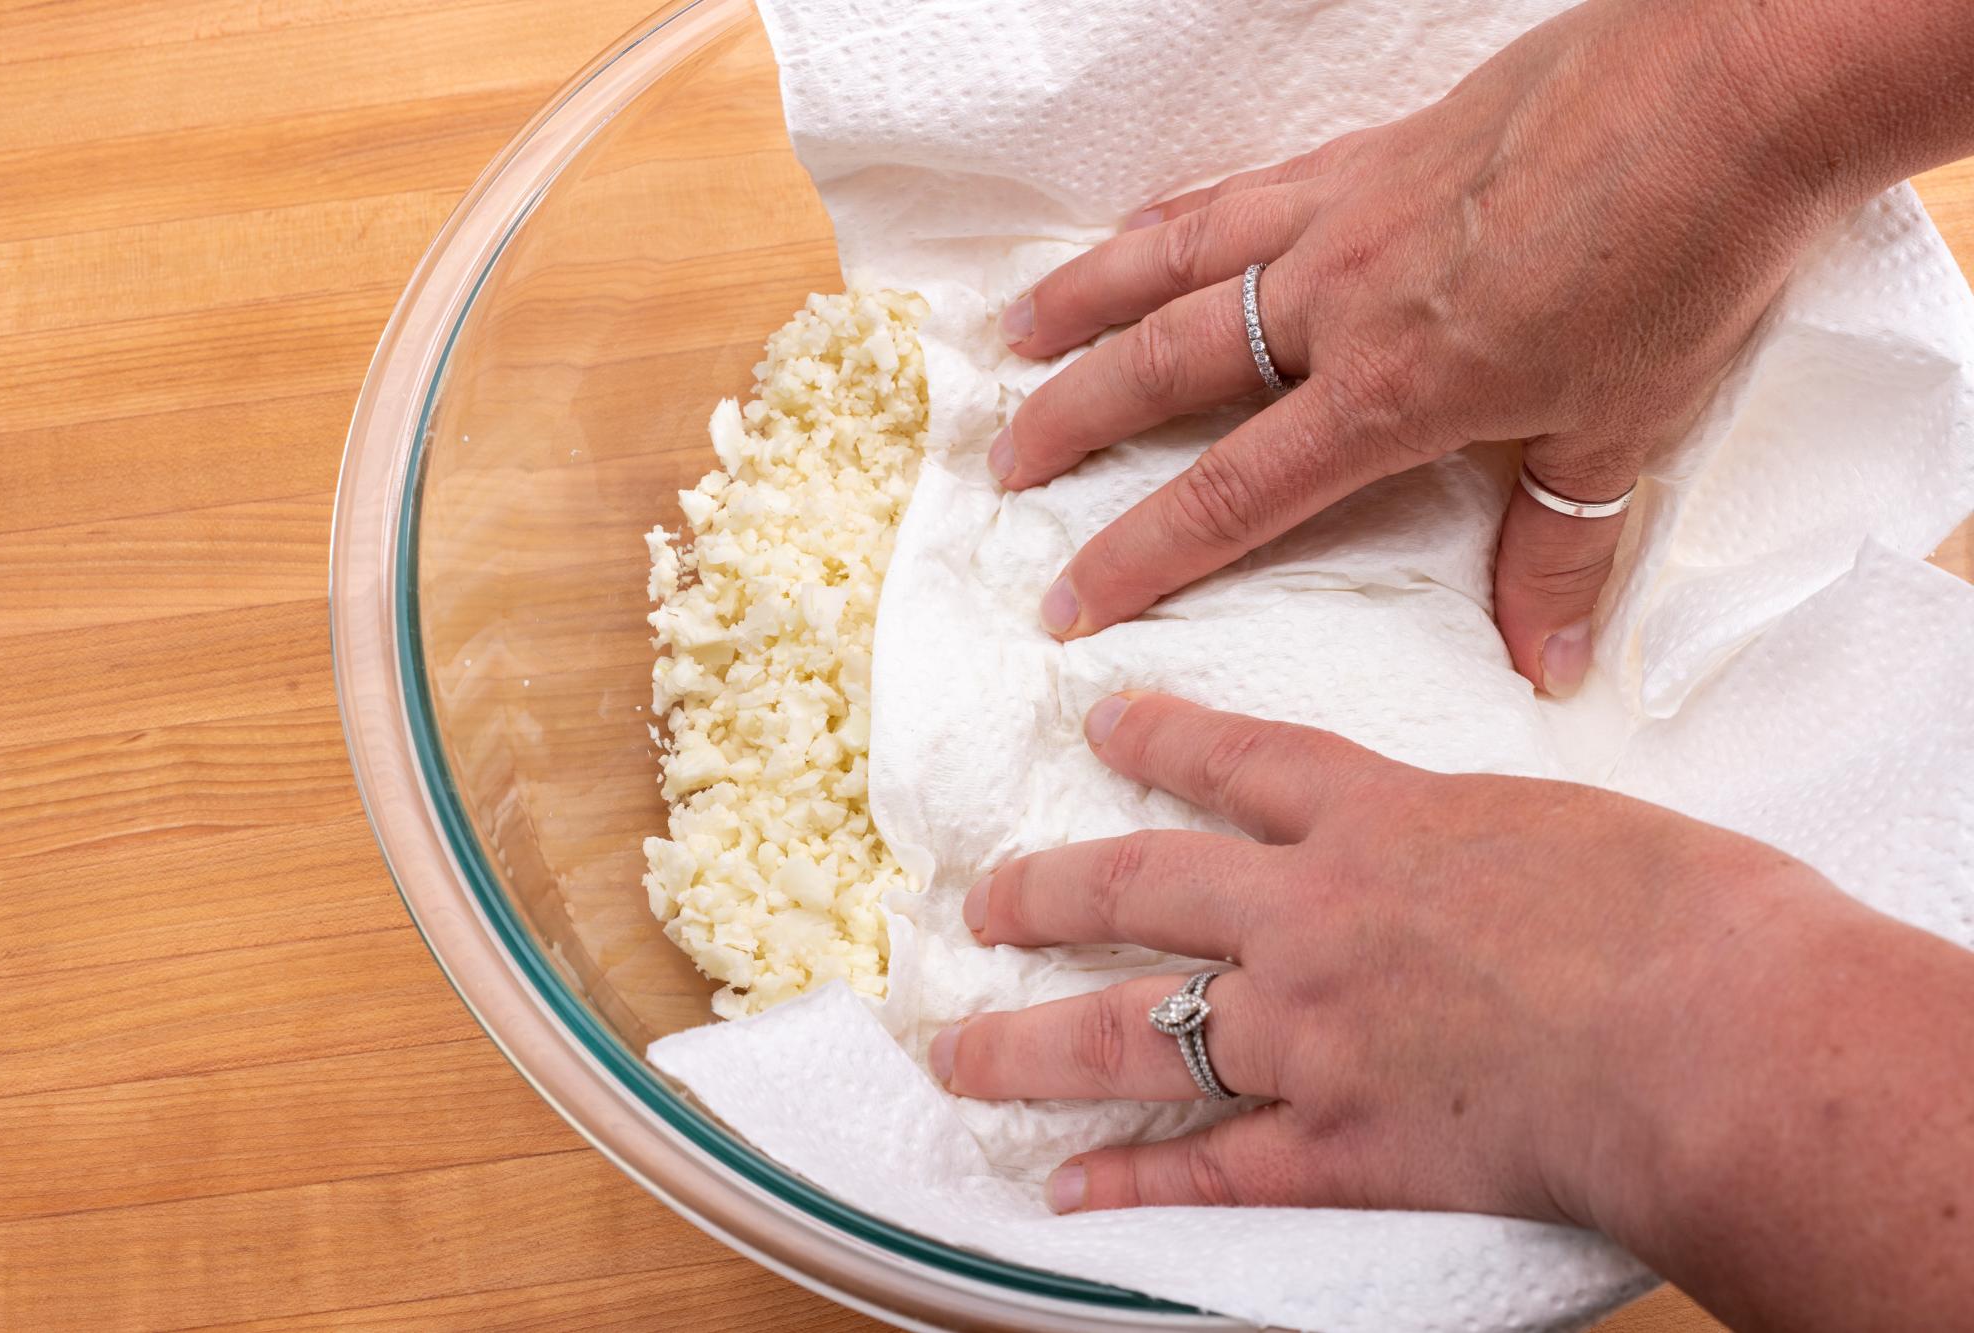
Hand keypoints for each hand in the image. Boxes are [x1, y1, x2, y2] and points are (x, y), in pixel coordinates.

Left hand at [927, 690, 1853, 1231]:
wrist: (1720, 1034)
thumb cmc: (1692, 914)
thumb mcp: (1573, 825)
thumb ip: (1489, 840)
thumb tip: (1492, 858)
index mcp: (1384, 818)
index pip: (1241, 762)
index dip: (1161, 738)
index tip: (1102, 722)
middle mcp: (1314, 917)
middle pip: (1142, 886)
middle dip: (1050, 889)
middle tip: (984, 899)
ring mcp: (1312, 1033)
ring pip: (1130, 1033)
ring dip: (1030, 1047)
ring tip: (957, 1055)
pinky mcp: (1341, 1146)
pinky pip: (1210, 1170)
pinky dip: (1134, 1186)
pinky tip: (1068, 1195)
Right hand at [992, 0, 1892, 693]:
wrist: (1729, 91)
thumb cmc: (1685, 259)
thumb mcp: (1626, 430)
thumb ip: (1563, 550)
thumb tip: (1547, 663)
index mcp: (1390, 390)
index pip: (1231, 494)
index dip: (1136, 556)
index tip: (1066, 602)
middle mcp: (1338, 299)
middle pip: (1166, 366)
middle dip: (1073, 421)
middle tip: (1004, 463)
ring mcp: (1344, 211)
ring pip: (1175, 259)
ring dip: (1084, 299)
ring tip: (1015, 332)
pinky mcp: (1371, 149)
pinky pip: (1238, 188)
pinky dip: (1171, 218)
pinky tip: (1141, 228)